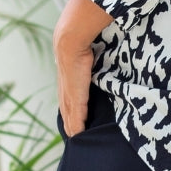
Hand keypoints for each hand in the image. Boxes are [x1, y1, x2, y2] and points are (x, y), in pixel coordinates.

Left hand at [53, 0, 113, 137]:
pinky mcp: (75, 98)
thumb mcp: (89, 42)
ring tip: (76, 137)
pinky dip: (77, 127)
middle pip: (67, 108)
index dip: (71, 105)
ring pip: (69, 115)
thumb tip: (104, 34)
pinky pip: (75, 118)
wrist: (71, 35)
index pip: (68, 93)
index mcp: (68, 73)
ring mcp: (69, 92)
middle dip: (70, 120)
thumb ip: (95, 44)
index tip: (75, 114)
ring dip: (72, 126)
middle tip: (75, 132)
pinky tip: (78, 136)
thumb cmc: (84, 33)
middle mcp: (65, 85)